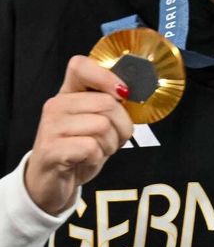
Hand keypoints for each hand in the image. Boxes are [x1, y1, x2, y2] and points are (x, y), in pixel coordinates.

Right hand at [25, 56, 133, 214]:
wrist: (52, 181)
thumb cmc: (81, 148)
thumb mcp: (97, 122)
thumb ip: (111, 105)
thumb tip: (131, 93)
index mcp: (68, 93)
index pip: (80, 65)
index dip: (107, 77)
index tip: (122, 94)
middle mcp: (56, 106)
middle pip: (107, 103)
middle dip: (122, 126)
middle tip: (112, 138)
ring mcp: (51, 127)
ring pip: (103, 126)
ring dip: (111, 144)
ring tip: (98, 150)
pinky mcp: (51, 150)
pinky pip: (92, 148)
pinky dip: (99, 157)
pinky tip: (87, 159)